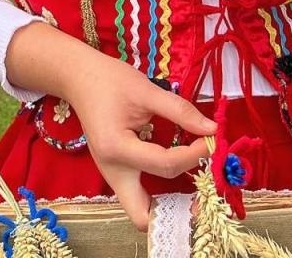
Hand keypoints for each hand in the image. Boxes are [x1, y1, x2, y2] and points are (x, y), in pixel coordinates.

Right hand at [60, 46, 214, 230]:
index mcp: (117, 149)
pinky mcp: (115, 172)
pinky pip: (138, 195)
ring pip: (140, 210)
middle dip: (174, 211)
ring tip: (193, 186)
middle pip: (142, 215)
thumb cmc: (109, 80)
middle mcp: (111, 171)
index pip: (165, 164)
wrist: (79, 78)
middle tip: (201, 195)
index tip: (212, 140)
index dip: (195, 154)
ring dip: (167, 205)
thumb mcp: (146, 90)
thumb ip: (180, 111)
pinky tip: (176, 174)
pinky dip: (159, 194)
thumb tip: (212, 129)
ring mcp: (111, 174)